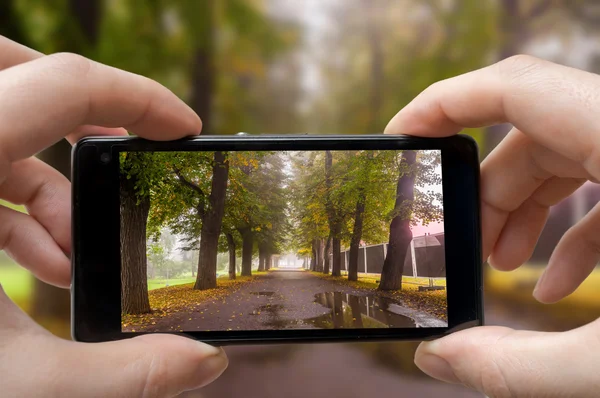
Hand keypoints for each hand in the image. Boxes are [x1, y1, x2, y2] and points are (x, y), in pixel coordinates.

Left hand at [0, 36, 226, 396]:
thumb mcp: (21, 384)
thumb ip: (125, 373)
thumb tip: (206, 364)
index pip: (61, 84)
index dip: (138, 97)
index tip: (182, 127)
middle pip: (10, 70)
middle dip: (77, 108)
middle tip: (122, 152)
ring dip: (51, 181)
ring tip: (75, 251)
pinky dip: (17, 207)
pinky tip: (42, 265)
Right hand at [386, 55, 599, 396]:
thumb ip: (515, 366)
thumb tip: (436, 358)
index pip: (517, 86)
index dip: (444, 103)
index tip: (398, 139)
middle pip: (531, 131)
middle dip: (478, 190)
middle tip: (452, 240)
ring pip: (563, 152)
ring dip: (517, 207)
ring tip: (495, 263)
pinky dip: (567, 226)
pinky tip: (549, 281)